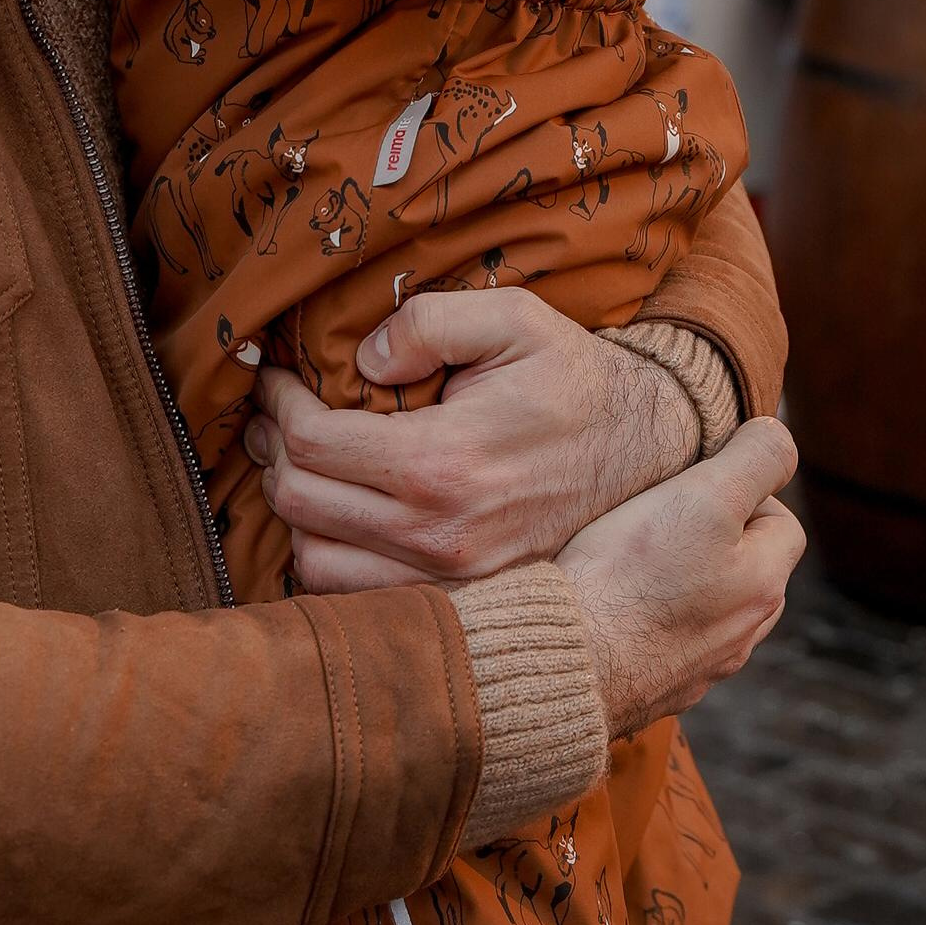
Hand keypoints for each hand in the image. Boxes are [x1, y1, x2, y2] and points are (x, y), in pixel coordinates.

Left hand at [250, 292, 702, 593]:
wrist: (649, 456)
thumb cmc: (575, 382)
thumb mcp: (515, 320)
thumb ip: (428, 322)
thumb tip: (361, 361)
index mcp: (443, 464)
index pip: (311, 443)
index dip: (278, 403)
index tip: (276, 378)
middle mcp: (438, 536)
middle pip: (298, 504)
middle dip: (275, 452)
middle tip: (281, 417)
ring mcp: (448, 582)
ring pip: (313, 564)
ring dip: (297, 512)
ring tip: (306, 466)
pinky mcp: (460, 605)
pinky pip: (357, 600)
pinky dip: (332, 560)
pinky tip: (344, 516)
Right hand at [557, 421, 802, 744]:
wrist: (566, 662)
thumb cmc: (630, 576)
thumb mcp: (703, 496)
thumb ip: (754, 460)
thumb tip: (778, 436)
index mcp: (764, 587)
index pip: (781, 522)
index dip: (743, 491)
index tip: (691, 484)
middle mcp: (742, 635)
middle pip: (747, 569)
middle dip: (716, 538)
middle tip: (660, 516)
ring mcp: (699, 668)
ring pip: (708, 609)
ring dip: (683, 583)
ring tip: (633, 561)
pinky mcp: (655, 688)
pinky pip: (665, 644)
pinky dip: (649, 622)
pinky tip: (612, 608)